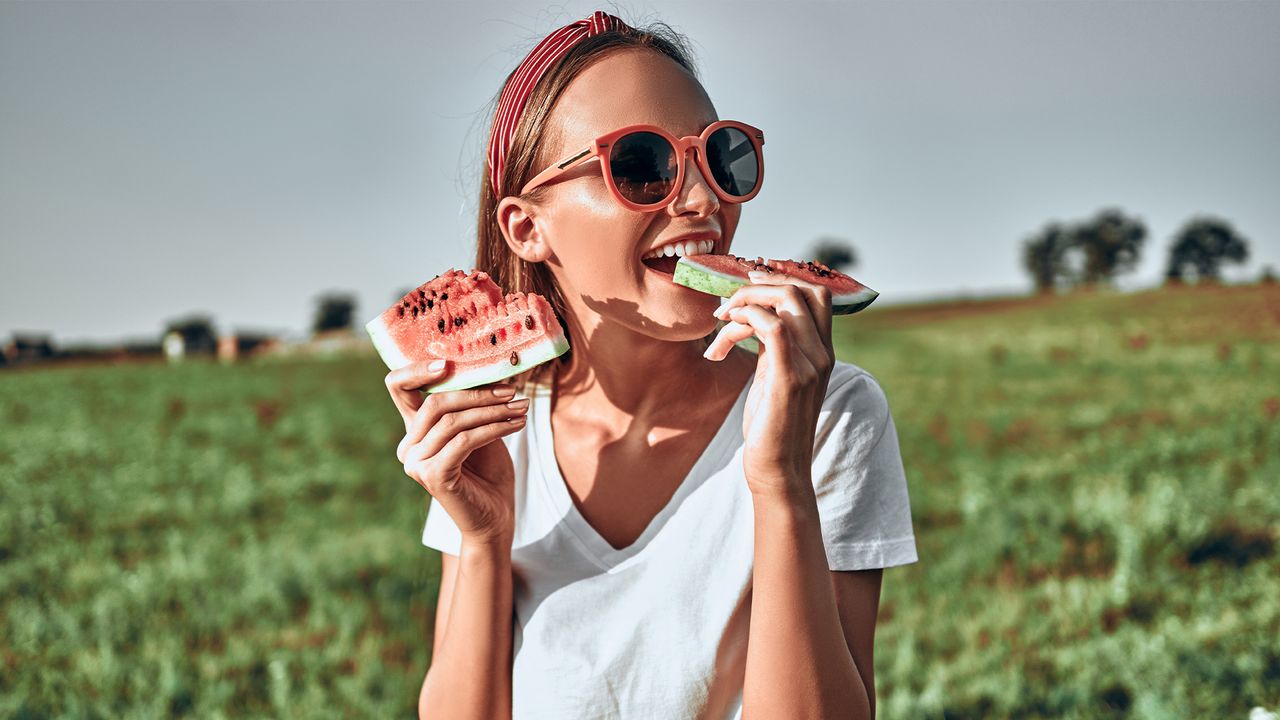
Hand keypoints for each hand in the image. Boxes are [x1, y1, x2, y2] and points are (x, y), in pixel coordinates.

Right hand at [384, 361, 528, 544]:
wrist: (495, 518)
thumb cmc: (488, 472)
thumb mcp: (479, 428)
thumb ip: (470, 404)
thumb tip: (487, 365)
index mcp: (414, 431)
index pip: (398, 387)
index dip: (417, 369)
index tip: (448, 362)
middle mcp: (408, 446)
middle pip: (435, 402)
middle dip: (478, 393)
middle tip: (512, 391)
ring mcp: (416, 463)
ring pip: (454, 421)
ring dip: (493, 411)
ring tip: (520, 407)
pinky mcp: (433, 476)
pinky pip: (465, 440)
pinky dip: (494, 428)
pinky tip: (517, 424)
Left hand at [703, 267, 834, 497]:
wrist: (778, 471)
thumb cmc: (771, 427)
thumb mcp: (774, 377)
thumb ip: (773, 347)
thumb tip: (753, 319)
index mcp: (821, 352)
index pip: (816, 294)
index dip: (783, 277)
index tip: (749, 282)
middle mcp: (822, 354)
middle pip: (804, 289)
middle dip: (762, 283)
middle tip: (730, 299)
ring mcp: (809, 365)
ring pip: (787, 300)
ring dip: (746, 299)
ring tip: (719, 319)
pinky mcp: (790, 378)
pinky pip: (772, 327)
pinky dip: (746, 317)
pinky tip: (725, 329)